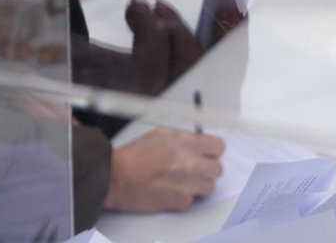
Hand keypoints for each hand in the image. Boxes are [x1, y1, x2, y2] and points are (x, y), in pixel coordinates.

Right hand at [105, 129, 224, 212]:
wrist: (117, 177)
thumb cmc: (135, 156)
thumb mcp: (161, 135)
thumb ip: (184, 139)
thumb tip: (199, 144)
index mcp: (185, 142)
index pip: (218, 146)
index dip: (213, 151)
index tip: (208, 154)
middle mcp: (190, 162)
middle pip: (218, 169)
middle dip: (208, 169)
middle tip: (195, 169)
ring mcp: (187, 183)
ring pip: (209, 186)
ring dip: (198, 185)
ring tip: (182, 181)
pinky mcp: (181, 201)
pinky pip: (193, 200)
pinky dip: (185, 197)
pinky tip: (172, 190)